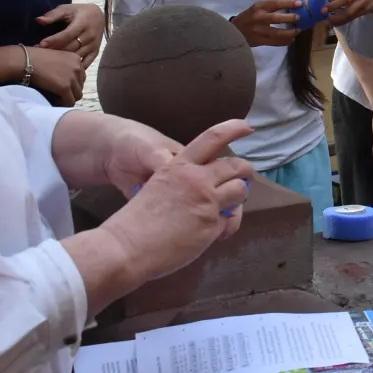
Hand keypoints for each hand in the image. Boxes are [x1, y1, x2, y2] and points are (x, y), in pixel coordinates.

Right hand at [29, 46, 85, 105]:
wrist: (25, 60)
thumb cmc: (36, 57)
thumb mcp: (57, 57)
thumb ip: (66, 65)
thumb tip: (67, 79)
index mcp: (76, 58)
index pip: (81, 76)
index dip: (72, 84)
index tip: (62, 87)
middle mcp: (78, 67)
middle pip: (80, 86)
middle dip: (71, 91)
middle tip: (59, 94)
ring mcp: (72, 78)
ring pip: (77, 95)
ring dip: (68, 98)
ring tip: (56, 98)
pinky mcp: (65, 87)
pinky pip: (70, 102)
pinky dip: (63, 104)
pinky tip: (54, 102)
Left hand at [37, 3, 104, 64]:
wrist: (99, 16)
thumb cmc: (79, 12)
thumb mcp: (67, 9)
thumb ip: (53, 15)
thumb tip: (38, 20)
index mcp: (82, 23)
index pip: (67, 34)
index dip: (54, 40)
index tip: (41, 44)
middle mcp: (90, 35)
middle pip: (71, 47)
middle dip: (55, 51)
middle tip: (40, 54)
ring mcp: (94, 45)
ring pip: (77, 56)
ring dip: (63, 60)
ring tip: (49, 62)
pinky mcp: (95, 52)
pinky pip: (86, 62)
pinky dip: (76, 67)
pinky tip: (65, 70)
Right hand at [98, 120, 257, 282]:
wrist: (125, 246)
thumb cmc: (135, 221)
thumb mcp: (157, 186)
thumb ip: (183, 182)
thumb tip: (203, 187)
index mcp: (179, 165)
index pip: (212, 138)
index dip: (233, 129)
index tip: (247, 126)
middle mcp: (197, 179)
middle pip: (235, 166)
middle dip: (245, 171)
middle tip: (244, 179)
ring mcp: (206, 201)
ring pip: (240, 191)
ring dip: (238, 198)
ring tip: (228, 207)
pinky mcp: (211, 224)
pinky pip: (230, 221)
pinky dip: (225, 226)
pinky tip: (213, 232)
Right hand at [232, 0, 302, 46]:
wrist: (235, 30)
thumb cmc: (249, 17)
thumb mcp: (257, 8)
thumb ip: (271, 7)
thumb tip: (292, 7)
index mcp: (259, 7)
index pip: (275, 3)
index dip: (288, 3)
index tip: (299, 3)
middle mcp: (258, 18)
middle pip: (275, 19)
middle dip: (289, 18)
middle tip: (299, 18)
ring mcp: (259, 31)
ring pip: (277, 33)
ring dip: (289, 33)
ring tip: (297, 30)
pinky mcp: (260, 41)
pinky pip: (275, 43)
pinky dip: (285, 41)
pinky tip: (291, 39)